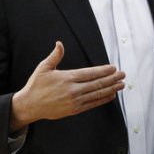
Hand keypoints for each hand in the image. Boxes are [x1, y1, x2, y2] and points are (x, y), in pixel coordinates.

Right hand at [10, 41, 124, 131]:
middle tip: (123, 75)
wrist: (30, 105)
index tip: (113, 68)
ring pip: (97, 94)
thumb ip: (55, 56)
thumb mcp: (43, 68)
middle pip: (97, 84)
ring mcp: (74, 101)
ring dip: (111, 89)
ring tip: (121, 85)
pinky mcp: (74, 110)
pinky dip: (102, 99)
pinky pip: (92, 104)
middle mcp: (73, 90)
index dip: (104, 71)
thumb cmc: (36, 85)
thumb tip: (59, 43)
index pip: (90, 73)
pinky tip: (110, 95)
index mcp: (67, 78)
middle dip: (112, 79)